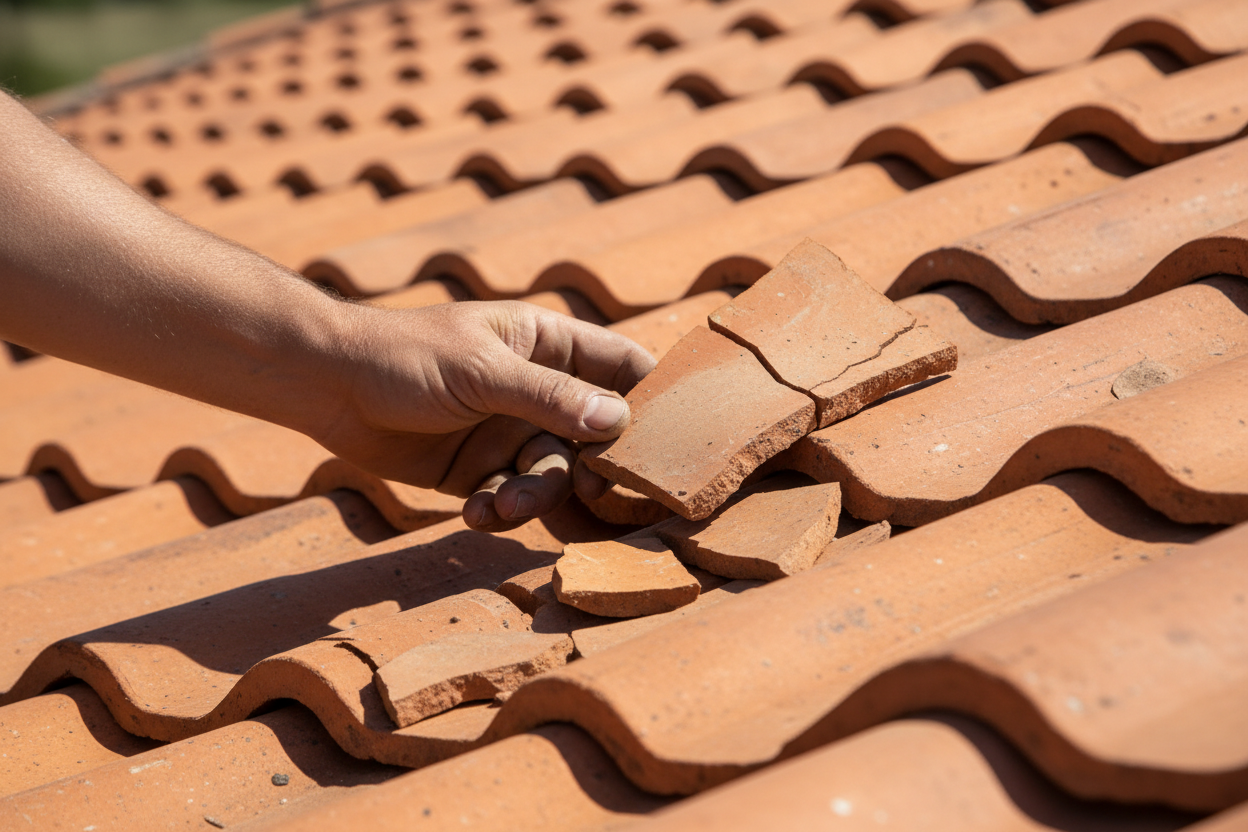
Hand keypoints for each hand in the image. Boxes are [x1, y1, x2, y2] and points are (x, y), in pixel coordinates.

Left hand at [314, 300, 654, 530]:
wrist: (326, 385)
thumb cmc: (404, 354)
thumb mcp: (482, 371)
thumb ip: (549, 397)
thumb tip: (619, 421)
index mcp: (548, 345)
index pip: (621, 366)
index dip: (651, 398)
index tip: (670, 438)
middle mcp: (537, 390)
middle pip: (595, 436)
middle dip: (592, 467)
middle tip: (590, 491)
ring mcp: (509, 432)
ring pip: (552, 475)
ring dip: (535, 496)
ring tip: (502, 506)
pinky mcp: (479, 471)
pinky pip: (510, 498)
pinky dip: (500, 511)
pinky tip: (477, 513)